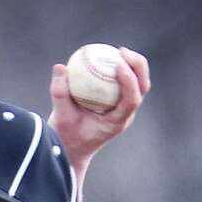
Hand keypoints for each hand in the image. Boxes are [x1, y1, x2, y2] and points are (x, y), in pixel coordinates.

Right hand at [47, 47, 150, 173]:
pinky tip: (111, 56)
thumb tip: (60, 67)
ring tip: (120, 51)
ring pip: (139, 84)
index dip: (129, 80)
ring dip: (134, 65)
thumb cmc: (67, 137)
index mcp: (116, 123)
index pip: (131, 100)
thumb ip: (59, 93)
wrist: (72, 150)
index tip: (117, 64)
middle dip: (138, 67)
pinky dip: (123, 68)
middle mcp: (125, 116)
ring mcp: (124, 110)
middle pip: (142, 88)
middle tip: (122, 51)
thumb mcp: (60, 117)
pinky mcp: (119, 104)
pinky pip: (127, 83)